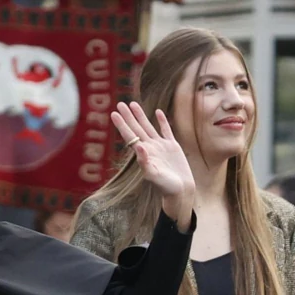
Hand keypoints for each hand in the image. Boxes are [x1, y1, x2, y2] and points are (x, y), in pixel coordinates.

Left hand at [111, 102, 194, 228]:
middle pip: (136, 129)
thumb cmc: (166, 187)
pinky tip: (157, 112)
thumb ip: (145, 162)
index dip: (122, 125)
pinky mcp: (172, 147)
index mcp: (144, 154)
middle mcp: (150, 148)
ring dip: (140, 116)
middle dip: (128, 116)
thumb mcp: (154, 175)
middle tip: (120, 103)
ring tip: (133, 103)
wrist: (180, 191)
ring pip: (148, 127)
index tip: (114, 113)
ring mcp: (161, 147)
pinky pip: (166, 130)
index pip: (130, 136)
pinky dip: (162, 121)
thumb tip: (138, 146)